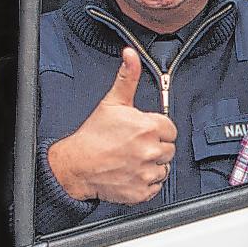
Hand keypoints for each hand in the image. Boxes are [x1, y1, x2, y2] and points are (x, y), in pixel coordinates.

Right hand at [47, 48, 176, 204]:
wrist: (76, 166)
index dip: (157, 129)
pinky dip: (146, 182)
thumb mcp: (112, 102)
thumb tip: (131, 55)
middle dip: (155, 147)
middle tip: (135, 146)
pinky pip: (156, 186)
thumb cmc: (93, 136)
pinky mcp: (142, 191)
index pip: (171, 129)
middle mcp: (150, 151)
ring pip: (164, 168)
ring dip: (152, 165)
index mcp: (148, 128)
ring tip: (132, 159)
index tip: (143, 132)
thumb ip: (127, 77)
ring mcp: (146, 173)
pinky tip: (132, 173)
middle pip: (169, 149)